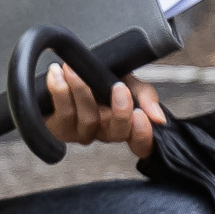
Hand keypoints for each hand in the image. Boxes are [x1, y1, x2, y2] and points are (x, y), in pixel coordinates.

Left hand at [44, 63, 164, 158]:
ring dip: (81, 91)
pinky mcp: (60, 129)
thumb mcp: (129, 81)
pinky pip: (63, 114)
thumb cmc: (101, 78)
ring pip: (88, 120)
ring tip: (72, 69)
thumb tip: (158, 118)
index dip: (143, 135)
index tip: (141, 115)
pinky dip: (59, 91)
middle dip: (120, 111)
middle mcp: (105, 133)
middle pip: (117, 133)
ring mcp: (82, 133)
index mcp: (125, 125)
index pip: (141, 144)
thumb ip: (146, 97)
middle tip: (118, 86)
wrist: (70, 69)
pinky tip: (56, 74)